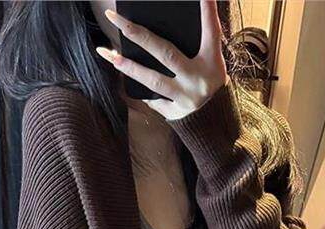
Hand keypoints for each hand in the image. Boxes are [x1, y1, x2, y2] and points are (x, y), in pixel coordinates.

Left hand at [96, 0, 228, 120]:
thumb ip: (199, 40)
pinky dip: (141, 90)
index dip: (208, 12)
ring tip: (110, 55)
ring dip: (131, 68)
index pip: (210, 31)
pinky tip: (126, 76)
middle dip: (139, 35)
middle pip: (166, 54)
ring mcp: (187, 98)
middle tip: (115, 19)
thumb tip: (166, 22)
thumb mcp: (211, 60)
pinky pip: (154, 100)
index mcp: (212, 61)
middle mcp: (199, 79)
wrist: (214, 120)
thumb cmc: (208, 80)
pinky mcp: (177, 113)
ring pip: (154, 80)